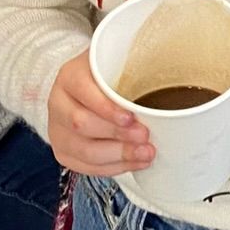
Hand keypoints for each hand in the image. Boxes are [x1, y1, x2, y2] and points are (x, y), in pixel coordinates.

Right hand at [48, 49, 153, 175]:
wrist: (89, 90)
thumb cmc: (110, 76)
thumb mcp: (119, 61)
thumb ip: (137, 64)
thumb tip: (170, 67)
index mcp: (70, 76)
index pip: (82, 91)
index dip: (106, 107)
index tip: (131, 116)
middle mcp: (59, 103)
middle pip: (81, 124)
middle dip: (116, 134)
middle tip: (144, 136)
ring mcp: (58, 130)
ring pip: (84, 151)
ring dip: (118, 155)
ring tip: (145, 153)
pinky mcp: (64, 151)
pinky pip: (86, 166)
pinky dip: (114, 167)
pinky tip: (134, 162)